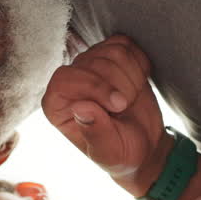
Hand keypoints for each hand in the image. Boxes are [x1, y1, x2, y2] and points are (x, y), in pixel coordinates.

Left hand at [42, 35, 165, 191]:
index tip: (119, 105)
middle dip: (120, 85)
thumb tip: (80, 107)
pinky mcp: (111, 56)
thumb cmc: (121, 153)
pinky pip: (128, 46)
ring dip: (131, 77)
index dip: (95, 86)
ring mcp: (90, 65)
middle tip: (125, 108)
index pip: (65, 77)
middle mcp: (68, 82)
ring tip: (129, 99)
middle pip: (94, 61)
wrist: (144, 146)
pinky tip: (136, 85)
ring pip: (114, 51)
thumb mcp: (108, 152)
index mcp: (56, 105)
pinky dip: (139, 65)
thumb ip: (94, 132)